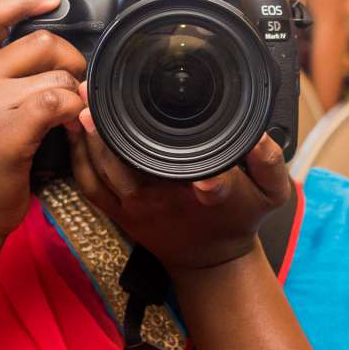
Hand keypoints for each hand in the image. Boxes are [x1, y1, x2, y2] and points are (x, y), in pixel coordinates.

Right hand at [0, 0, 87, 240]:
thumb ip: (5, 77)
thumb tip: (54, 53)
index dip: (24, 0)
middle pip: (44, 42)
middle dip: (72, 63)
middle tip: (74, 89)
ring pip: (59, 75)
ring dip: (75, 97)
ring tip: (67, 119)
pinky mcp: (7, 131)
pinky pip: (58, 102)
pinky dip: (74, 114)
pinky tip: (69, 129)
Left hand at [66, 97, 292, 272]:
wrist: (210, 261)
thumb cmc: (237, 220)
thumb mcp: (271, 194)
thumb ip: (270, 162)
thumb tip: (260, 136)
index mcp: (207, 193)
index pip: (208, 180)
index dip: (199, 169)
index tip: (183, 155)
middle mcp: (166, 200)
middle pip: (131, 160)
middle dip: (112, 124)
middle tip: (98, 87)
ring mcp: (138, 208)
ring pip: (104, 168)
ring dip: (90, 135)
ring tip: (84, 99)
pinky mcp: (120, 214)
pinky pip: (90, 184)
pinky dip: (78, 157)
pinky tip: (77, 131)